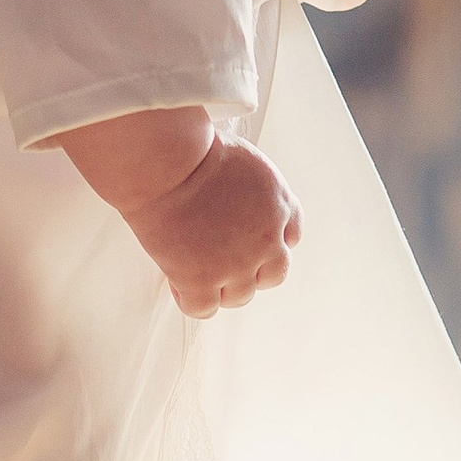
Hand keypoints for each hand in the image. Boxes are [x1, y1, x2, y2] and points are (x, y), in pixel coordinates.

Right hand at [122, 133, 301, 318]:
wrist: (169, 165)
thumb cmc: (197, 151)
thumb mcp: (247, 160)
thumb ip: (256, 187)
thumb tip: (243, 196)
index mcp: (278, 205)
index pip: (291, 236)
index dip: (270, 241)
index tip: (253, 240)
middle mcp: (265, 240)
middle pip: (273, 274)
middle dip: (253, 270)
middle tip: (227, 260)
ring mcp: (235, 264)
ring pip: (240, 296)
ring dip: (222, 287)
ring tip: (199, 271)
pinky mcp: (201, 280)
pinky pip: (203, 309)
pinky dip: (191, 300)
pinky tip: (179, 283)